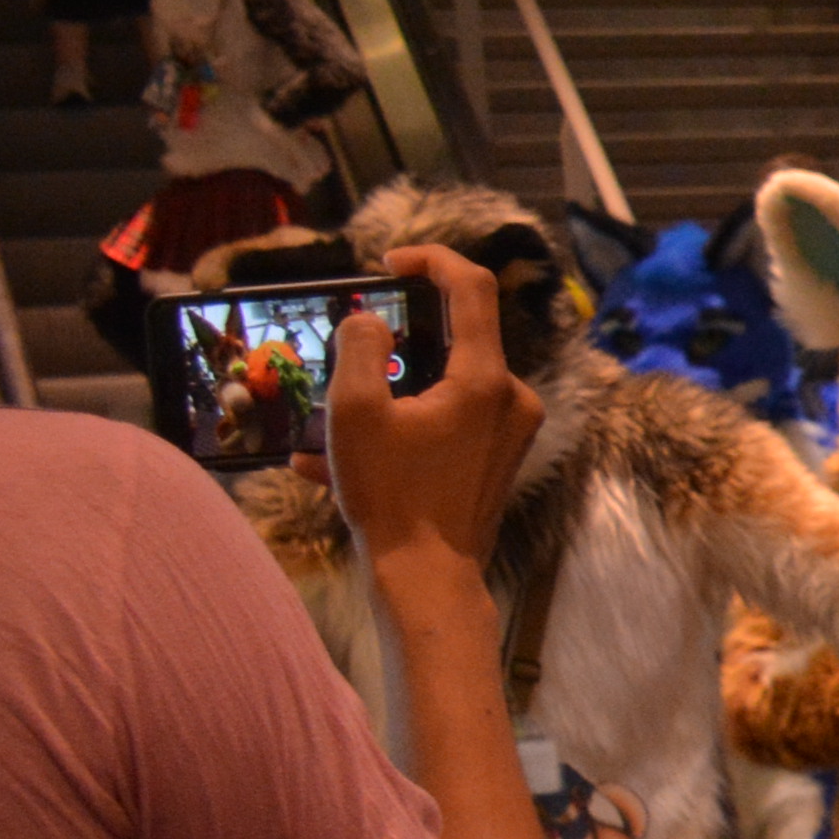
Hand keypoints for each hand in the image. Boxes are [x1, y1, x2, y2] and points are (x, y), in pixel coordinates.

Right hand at [325, 246, 534, 582]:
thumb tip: (369, 320)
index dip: (432, 260)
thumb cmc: (391, 497)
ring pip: (443, 385)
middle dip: (397, 341)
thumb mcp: (355, 413)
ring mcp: (511, 430)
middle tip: (349, 351)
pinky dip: (396, 429)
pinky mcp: (498, 456)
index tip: (390, 263)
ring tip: (327, 424)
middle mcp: (512, 398)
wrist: (427, 577)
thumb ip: (360, 350)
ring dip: (385, 395)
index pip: (472, 288)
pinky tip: (332, 462)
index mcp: (485, 379)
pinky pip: (445, 423)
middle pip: (456, 338)